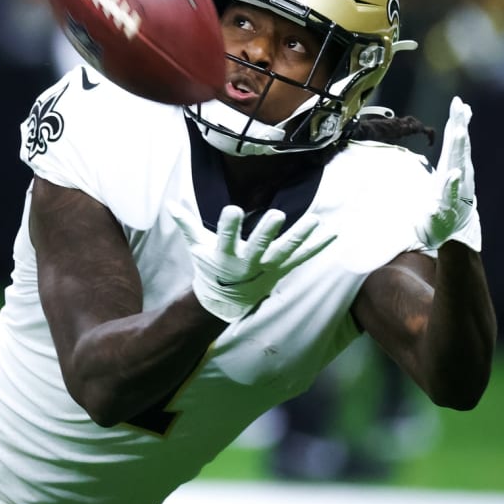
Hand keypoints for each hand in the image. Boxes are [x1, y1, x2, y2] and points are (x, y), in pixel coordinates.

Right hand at [192, 206, 335, 321]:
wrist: (226, 300)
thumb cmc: (211, 267)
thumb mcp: (197, 247)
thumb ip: (187, 224)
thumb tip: (170, 203)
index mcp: (225, 254)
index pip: (225, 237)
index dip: (228, 225)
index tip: (232, 210)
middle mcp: (249, 261)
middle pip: (260, 245)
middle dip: (268, 231)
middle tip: (277, 214)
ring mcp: (269, 266)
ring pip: (287, 251)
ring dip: (301, 235)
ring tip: (315, 220)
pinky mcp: (282, 268)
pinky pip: (303, 257)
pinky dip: (318, 246)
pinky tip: (333, 232)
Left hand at [416, 96, 481, 252]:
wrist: (451, 227)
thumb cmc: (448, 194)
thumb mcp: (448, 167)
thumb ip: (454, 145)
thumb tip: (460, 122)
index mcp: (453, 163)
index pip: (456, 138)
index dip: (458, 120)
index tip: (459, 102)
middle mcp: (458, 172)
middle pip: (458, 147)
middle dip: (459, 126)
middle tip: (461, 107)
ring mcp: (455, 187)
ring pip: (458, 165)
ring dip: (459, 149)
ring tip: (460, 132)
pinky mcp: (448, 203)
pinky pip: (450, 191)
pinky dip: (452, 182)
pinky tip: (454, 172)